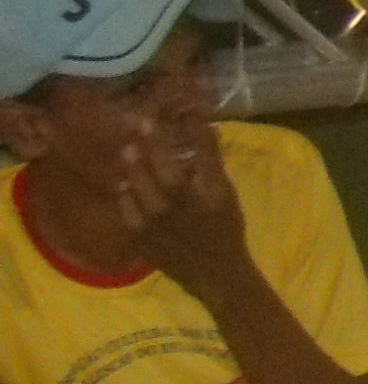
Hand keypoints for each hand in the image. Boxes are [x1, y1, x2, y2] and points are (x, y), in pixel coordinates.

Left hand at [108, 118, 247, 298]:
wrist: (217, 274)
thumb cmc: (226, 232)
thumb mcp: (227, 198)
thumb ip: (212, 169)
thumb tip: (204, 133)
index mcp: (213, 194)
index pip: (205, 155)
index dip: (196, 129)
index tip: (189, 109)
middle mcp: (187, 206)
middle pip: (167, 170)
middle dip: (154, 144)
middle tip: (142, 122)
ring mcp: (162, 223)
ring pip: (143, 189)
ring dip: (134, 167)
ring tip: (127, 149)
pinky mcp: (145, 237)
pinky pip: (130, 212)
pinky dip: (125, 197)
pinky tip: (123, 185)